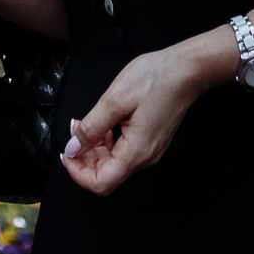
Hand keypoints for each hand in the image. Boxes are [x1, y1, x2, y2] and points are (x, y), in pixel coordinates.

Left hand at [60, 32, 235, 195]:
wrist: (186, 70)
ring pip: (113, 163)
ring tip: (85, 124)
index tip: (67, 153)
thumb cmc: (156, 79)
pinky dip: (107, 142)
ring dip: (94, 148)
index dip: (78, 173)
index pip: (100, 183)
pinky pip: (123, 151)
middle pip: (105, 174)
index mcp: (136, 152)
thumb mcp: (114, 100)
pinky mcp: (150, 141)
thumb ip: (91, 128)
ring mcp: (149, 150)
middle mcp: (144, 158)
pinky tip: (103, 124)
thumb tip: (73, 148)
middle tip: (73, 131)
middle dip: (84, 157)